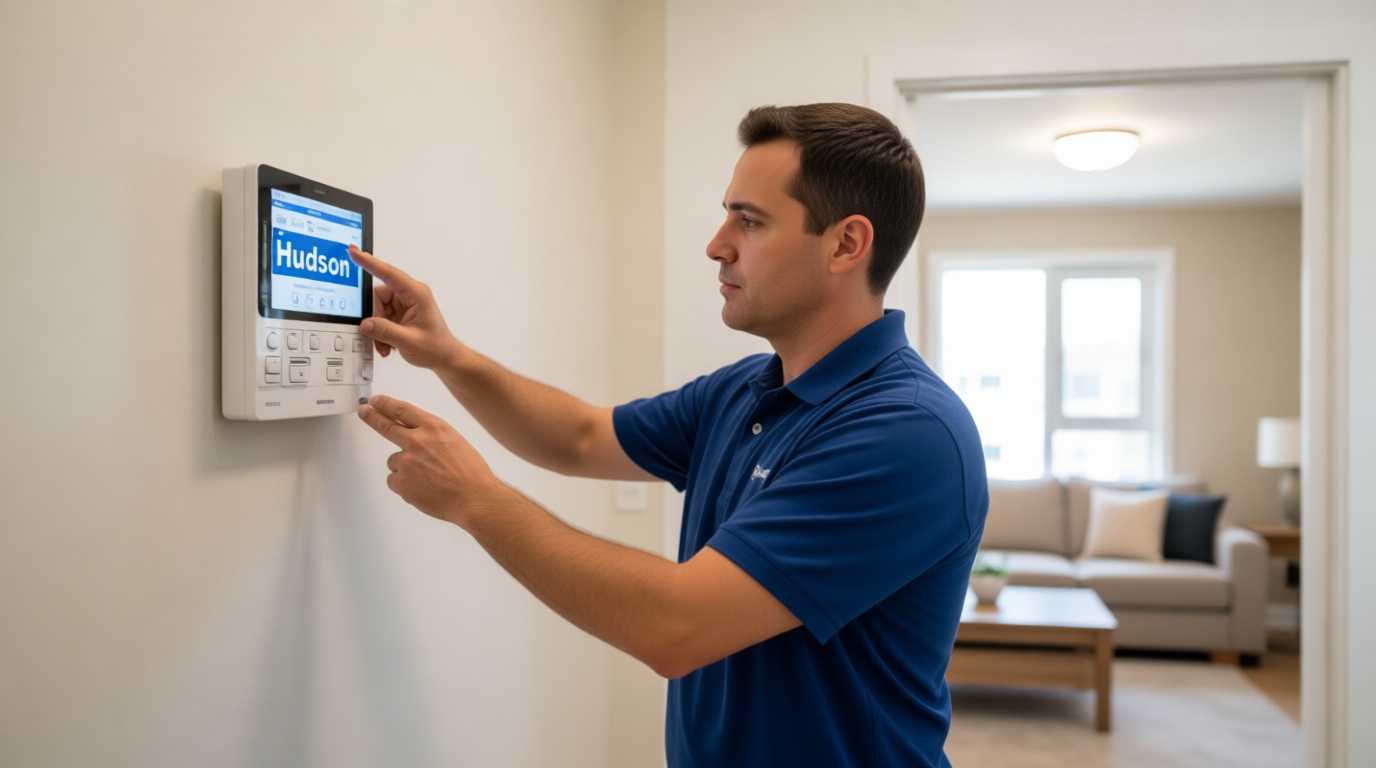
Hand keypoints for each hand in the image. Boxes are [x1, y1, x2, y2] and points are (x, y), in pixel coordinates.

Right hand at [348, 245, 460, 370]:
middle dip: (374, 318)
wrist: (443, 356)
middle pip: (377, 296)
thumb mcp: (409, 342)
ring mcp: (403, 303)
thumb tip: (365, 324)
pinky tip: (388, 344)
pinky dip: (380, 331)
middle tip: (378, 336)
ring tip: (386, 344)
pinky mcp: (398, 312)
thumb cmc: (435, 347)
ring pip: (376, 308)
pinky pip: (380, 317)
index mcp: (417, 294)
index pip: (390, 274)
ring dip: (377, 328)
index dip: (370, 262)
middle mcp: (410, 294)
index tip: (354, 252)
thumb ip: (386, 332)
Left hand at [358, 394, 502, 524]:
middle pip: (386, 426)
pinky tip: (422, 489)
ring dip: (403, 468)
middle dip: (371, 417)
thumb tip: (415, 437)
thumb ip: (432, 435)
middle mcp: (417, 440)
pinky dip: (404, 485)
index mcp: (434, 427)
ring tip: (426, 478)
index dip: (386, 404)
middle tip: (364, 412)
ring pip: (393, 461)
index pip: (402, 410)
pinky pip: (393, 480)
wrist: (474, 498)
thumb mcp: (454, 441)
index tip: (376, 401)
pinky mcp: (401, 481)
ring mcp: (407, 461)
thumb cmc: (470, 473)